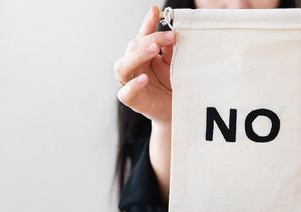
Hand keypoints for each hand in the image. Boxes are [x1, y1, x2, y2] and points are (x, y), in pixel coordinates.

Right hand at [113, 5, 175, 125]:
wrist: (178, 112)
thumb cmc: (176, 86)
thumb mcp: (177, 65)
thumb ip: (172, 50)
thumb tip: (173, 32)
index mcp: (144, 55)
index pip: (143, 36)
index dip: (148, 23)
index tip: (155, 10)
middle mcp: (135, 67)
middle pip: (132, 48)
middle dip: (149, 39)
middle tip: (169, 36)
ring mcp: (130, 83)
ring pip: (122, 66)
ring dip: (137, 56)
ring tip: (154, 50)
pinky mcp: (131, 100)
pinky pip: (125, 93)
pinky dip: (133, 85)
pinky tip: (144, 79)